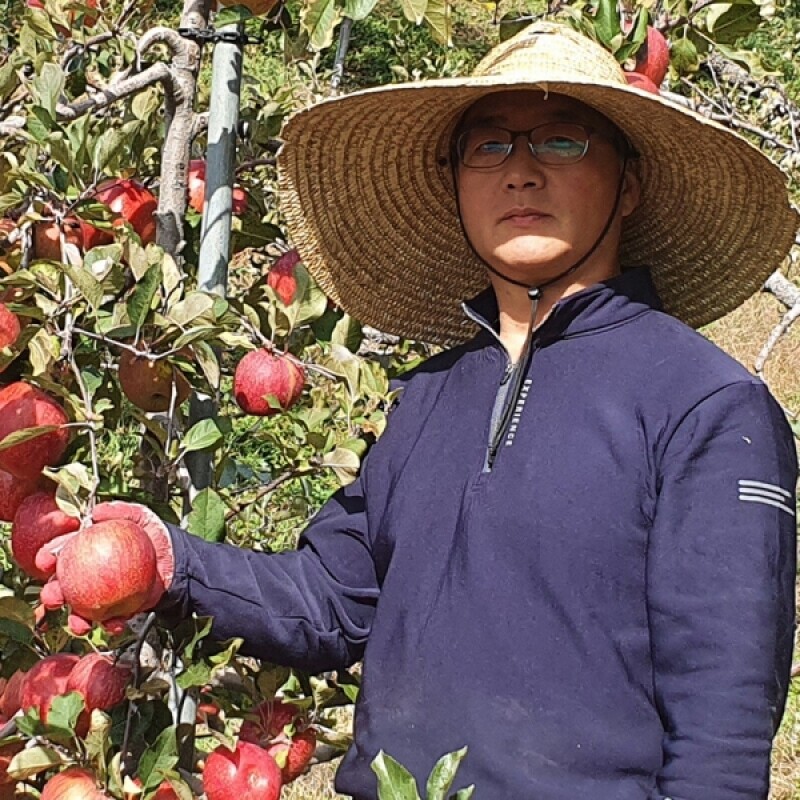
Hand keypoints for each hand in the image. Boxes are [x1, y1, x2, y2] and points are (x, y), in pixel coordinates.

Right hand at [38, 501, 173, 635]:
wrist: (177, 560)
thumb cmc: (154, 536)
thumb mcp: (141, 518)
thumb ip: (121, 511)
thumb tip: (96, 511)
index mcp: (87, 550)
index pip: (62, 552)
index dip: (48, 556)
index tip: (45, 560)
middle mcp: (89, 575)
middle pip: (63, 586)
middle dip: (52, 595)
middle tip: (54, 596)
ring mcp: (102, 594)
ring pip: (81, 610)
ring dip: (76, 620)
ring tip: (81, 622)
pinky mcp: (119, 609)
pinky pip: (111, 620)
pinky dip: (112, 624)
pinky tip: (115, 624)